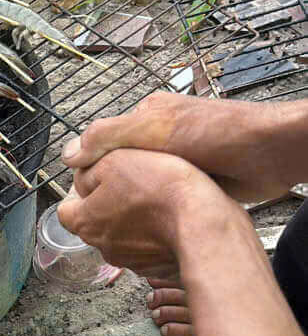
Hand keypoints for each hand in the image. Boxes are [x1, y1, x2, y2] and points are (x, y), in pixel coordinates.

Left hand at [57, 147, 239, 277]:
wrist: (204, 223)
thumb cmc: (161, 189)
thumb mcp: (114, 160)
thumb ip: (89, 169)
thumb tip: (82, 175)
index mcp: (86, 223)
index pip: (66, 209)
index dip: (78, 190)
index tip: (95, 176)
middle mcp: (103, 247)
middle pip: (95, 221)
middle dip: (107, 202)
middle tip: (131, 182)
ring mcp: (130, 260)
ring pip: (123, 233)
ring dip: (133, 217)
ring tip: (156, 197)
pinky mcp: (156, 265)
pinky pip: (148, 245)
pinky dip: (154, 232)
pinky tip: (170, 215)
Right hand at [62, 93, 293, 202]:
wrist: (268, 154)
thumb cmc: (214, 133)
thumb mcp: (150, 129)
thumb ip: (106, 137)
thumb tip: (67, 154)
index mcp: (147, 116)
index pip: (106, 142)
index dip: (93, 167)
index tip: (83, 192)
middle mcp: (162, 136)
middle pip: (124, 165)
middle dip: (115, 186)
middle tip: (104, 211)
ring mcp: (181, 159)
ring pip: (145, 183)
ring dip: (139, 198)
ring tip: (127, 219)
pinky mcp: (198, 179)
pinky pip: (168, 195)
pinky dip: (161, 205)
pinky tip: (156, 218)